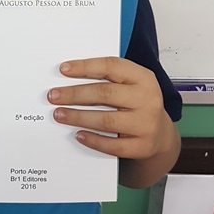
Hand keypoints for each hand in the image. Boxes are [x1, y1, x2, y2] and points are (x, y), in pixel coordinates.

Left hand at [47, 57, 180, 187]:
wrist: (160, 133)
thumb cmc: (136, 103)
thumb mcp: (129, 84)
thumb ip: (106, 78)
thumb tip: (69, 75)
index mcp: (143, 77)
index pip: (111, 66)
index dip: (85, 67)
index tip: (63, 69)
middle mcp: (148, 99)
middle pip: (105, 93)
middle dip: (75, 94)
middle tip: (53, 95)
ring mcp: (147, 124)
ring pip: (107, 120)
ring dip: (78, 117)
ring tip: (59, 114)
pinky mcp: (142, 146)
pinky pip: (113, 145)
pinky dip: (93, 140)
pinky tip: (78, 134)